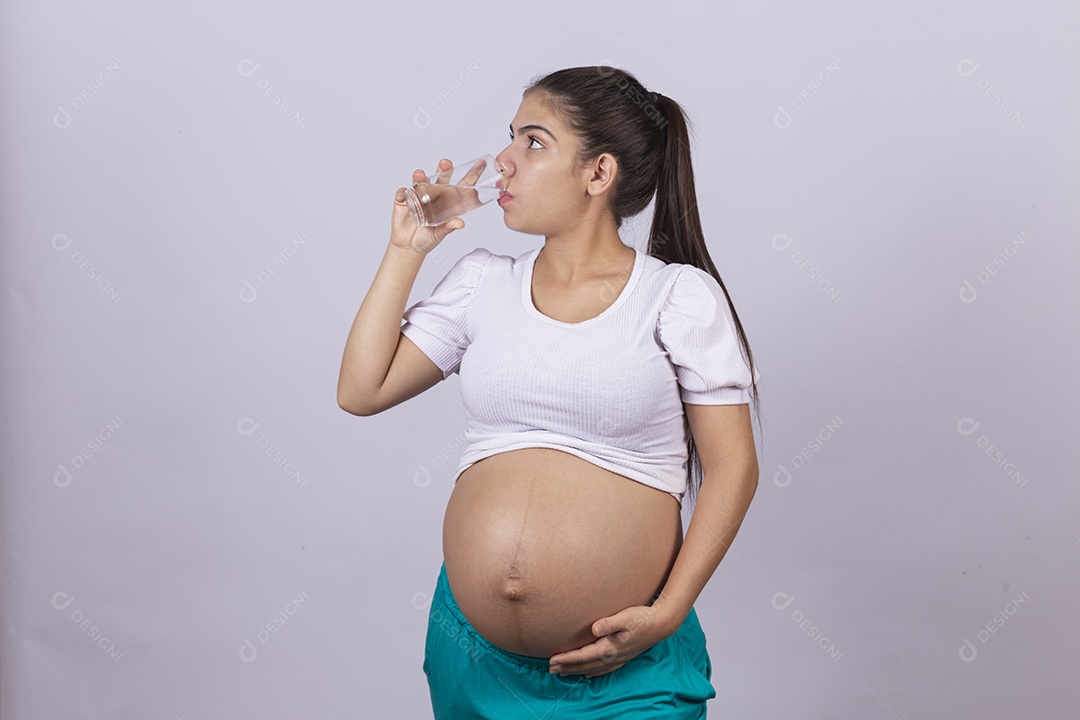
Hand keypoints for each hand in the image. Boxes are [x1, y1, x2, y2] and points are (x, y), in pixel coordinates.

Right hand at [390, 158, 464, 254]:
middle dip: (444, 169)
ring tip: (420, 175)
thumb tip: (460, 223)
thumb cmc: (428, 238)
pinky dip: (403, 193)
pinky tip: (403, 198)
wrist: (409, 246)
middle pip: (441, 177)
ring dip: (421, 176)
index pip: (462, 185)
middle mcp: (435, 194)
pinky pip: (403, 192)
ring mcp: (419, 195)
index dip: (472, 174)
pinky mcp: (404, 199)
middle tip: (446, 163)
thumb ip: (449, 227)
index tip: (480, 163)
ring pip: (421, 180)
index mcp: (448, 201)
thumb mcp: (440, 234)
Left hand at [547, 602, 679, 677]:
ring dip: (577, 671)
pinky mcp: (624, 656)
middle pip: (585, 665)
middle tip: (551, 669)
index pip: (583, 656)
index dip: (567, 658)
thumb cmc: (642, 618)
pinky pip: (604, 669)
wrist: (662, 624)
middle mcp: (613, 656)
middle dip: (567, 667)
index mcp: (610, 647)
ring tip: (563, 673)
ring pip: (593, 668)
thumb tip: (594, 629)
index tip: (552, 660)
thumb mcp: (626, 616)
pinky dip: (594, 672)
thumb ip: (609, 623)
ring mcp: (619, 658)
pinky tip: (588, 674)